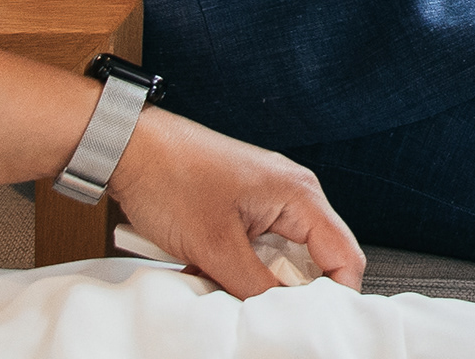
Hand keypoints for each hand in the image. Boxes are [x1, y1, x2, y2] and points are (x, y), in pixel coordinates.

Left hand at [104, 107, 364, 295]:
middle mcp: (292, 193)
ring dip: (258, 280)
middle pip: (315, 259)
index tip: (310, 324)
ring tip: (225, 287)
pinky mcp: (245, 206)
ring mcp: (268, 199)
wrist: (130, 149)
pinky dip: (239, 267)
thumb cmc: (171, 178)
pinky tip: (210, 273)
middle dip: (289, 292)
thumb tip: (281, 316)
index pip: (345, 255)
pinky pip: (258, 248)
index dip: (335, 295)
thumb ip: (255, 285)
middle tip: (259, 311)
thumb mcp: (215, 246)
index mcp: (300, 194)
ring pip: (281, 257)